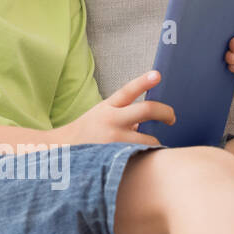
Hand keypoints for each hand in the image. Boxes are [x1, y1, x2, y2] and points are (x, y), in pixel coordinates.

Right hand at [53, 71, 174, 146]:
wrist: (61, 153)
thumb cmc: (87, 134)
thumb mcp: (100, 116)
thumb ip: (122, 114)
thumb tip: (149, 119)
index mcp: (107, 108)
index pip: (127, 91)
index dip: (143, 81)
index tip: (157, 74)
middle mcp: (111, 121)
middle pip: (146, 110)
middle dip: (165, 113)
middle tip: (171, 118)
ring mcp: (114, 140)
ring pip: (149, 139)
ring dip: (152, 143)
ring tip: (145, 148)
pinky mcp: (117, 157)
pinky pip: (143, 156)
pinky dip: (145, 156)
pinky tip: (139, 159)